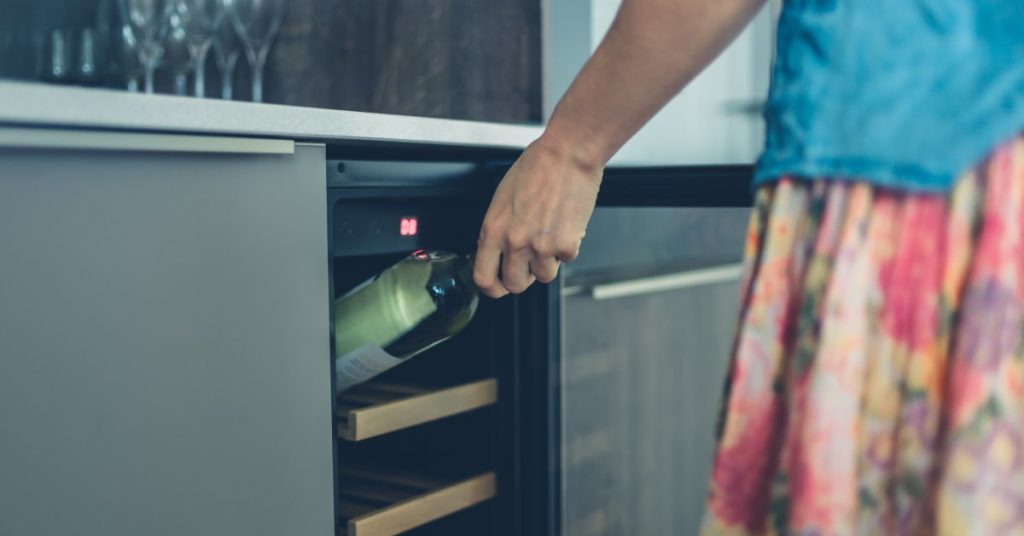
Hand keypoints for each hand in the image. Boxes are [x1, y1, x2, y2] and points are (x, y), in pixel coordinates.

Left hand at [474, 138, 601, 297]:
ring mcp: (541, 246)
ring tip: (551, 235)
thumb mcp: (503, 199)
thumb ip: (498, 229)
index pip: (483, 277)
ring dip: (548, 261)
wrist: (567, 154)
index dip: (492, 288)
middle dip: (524, 278)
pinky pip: (567, 260)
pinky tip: (566, 224)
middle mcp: (515, 242)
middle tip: (530, 263)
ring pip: (544, 276)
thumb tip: (498, 251)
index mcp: (493, 229)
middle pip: (515, 285)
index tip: (499, 287)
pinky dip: (569, 246)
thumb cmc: (537, 167)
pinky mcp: (567, 245)